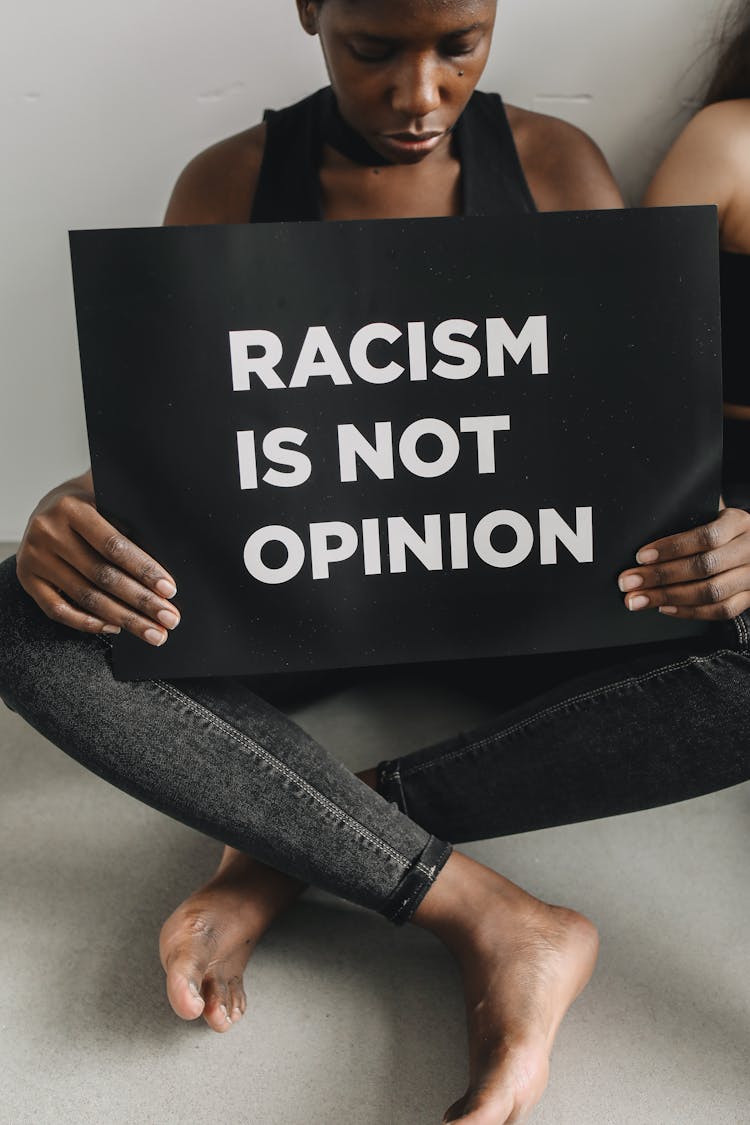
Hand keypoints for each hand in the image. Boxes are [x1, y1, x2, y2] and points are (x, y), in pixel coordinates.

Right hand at [16, 470, 180, 644]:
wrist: (48, 505)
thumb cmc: (89, 503)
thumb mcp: (108, 497)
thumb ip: (131, 517)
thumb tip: (172, 549)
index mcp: (72, 507)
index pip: (114, 545)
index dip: (144, 570)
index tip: (170, 590)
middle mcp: (48, 532)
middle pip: (102, 576)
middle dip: (141, 602)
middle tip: (169, 619)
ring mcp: (34, 557)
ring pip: (85, 597)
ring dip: (124, 619)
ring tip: (152, 632)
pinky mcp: (27, 578)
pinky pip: (58, 610)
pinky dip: (88, 623)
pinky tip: (115, 628)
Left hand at [618, 508, 749, 619]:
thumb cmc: (722, 528)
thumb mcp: (711, 514)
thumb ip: (687, 520)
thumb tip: (644, 530)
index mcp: (738, 523)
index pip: (705, 536)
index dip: (671, 547)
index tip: (641, 556)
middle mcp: (749, 549)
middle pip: (704, 567)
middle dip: (660, 576)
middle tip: (629, 581)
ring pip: (711, 592)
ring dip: (668, 598)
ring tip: (639, 599)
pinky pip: (721, 611)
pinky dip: (690, 612)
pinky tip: (665, 608)